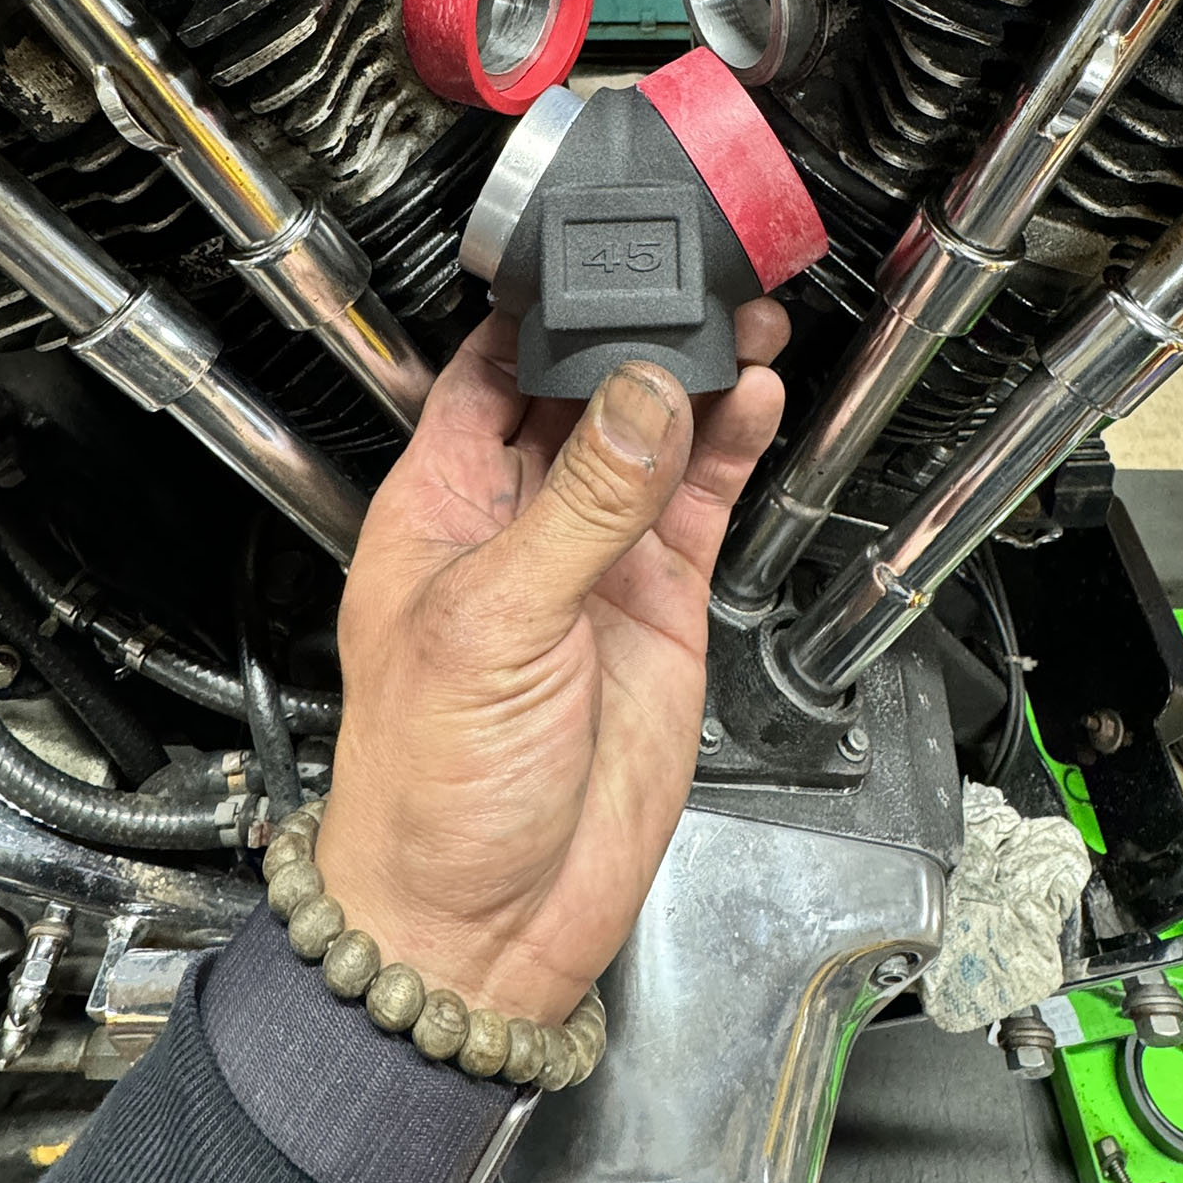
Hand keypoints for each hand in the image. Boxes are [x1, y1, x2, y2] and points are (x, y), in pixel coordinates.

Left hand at [314, 304, 788, 1024]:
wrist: (489, 922)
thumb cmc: (429, 790)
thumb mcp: (491, 625)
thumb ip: (578, 508)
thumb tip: (636, 399)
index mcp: (438, 507)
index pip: (484, 377)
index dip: (534, 317)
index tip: (590, 260)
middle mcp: (517, 522)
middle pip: (582, 396)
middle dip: (634, 338)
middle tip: (696, 285)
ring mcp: (593, 562)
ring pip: (652, 440)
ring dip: (696, 383)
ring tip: (745, 326)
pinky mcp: (656, 605)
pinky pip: (697, 506)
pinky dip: (730, 452)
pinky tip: (754, 405)